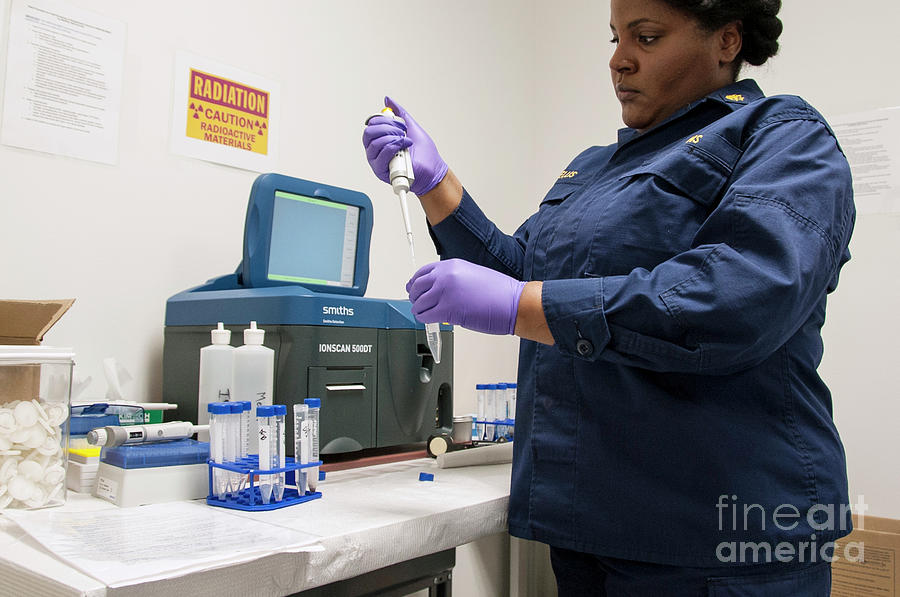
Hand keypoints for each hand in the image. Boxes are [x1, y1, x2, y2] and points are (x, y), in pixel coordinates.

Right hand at [362, 97, 448, 195]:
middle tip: (401, 131)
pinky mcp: (381, 172)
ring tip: (405, 141)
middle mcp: (376, 150)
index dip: (385, 120)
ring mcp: (378, 161)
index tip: (400, 123)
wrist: (433, 170)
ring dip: (393, 138)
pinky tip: (405, 147)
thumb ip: (399, 113)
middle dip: (387, 128)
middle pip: (369, 133)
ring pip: (375, 143)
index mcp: (380, 139)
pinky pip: (381, 156)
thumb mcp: (411, 126)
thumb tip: (388, 100)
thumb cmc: (425, 154)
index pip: (371, 124)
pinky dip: (394, 147)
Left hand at [406, 259, 525, 334]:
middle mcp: (446, 276)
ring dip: (420, 311)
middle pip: (417, 287)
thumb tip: (440, 291)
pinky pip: (425, 316)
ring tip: (426, 315)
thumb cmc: (500, 293)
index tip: (413, 289)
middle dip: (416, 298)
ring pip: (418, 303)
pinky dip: (425, 320)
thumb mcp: (473, 275)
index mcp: (452, 266)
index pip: (422, 272)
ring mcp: (445, 292)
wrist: (514, 302)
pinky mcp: (448, 310)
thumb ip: (453, 280)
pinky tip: (431, 321)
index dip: (415, 283)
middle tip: (419, 305)